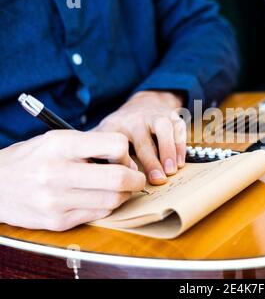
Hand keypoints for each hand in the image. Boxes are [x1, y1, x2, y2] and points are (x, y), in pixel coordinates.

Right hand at [0, 130, 145, 230]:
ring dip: (124, 194)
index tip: (122, 157)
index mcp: (60, 145)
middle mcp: (57, 173)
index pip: (115, 145)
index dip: (126, 152)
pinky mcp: (57, 221)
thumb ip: (92, 146)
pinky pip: (99, 214)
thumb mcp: (57, 139)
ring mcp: (56, 200)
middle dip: (136, 178)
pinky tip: (99, 198)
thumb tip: (127, 161)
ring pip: (113, 200)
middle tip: (136, 177)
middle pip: (119, 178)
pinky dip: (107, 206)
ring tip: (117, 187)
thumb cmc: (32, 158)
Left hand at [94, 91, 186, 184]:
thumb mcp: (103, 135)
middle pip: (142, 138)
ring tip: (171, 170)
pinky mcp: (171, 117)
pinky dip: (180, 146)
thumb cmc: (122, 129)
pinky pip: (178, 129)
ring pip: (163, 128)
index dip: (119, 160)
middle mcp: (135, 120)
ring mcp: (155, 117)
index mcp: (115, 126)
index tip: (123, 178)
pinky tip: (180, 163)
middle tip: (156, 180)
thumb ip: (93, 152)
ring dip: (168, 150)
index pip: (114, 142)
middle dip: (150, 160)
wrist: (143, 105)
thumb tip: (83, 174)